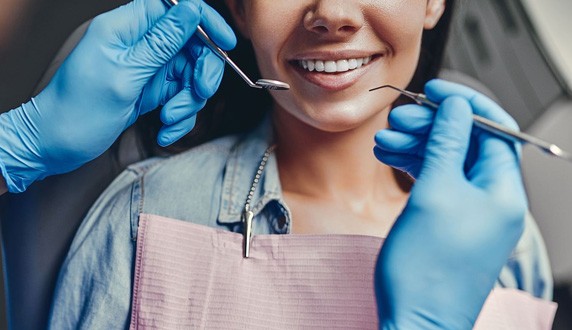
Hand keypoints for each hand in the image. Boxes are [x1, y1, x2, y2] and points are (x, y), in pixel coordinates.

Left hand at [0, 0, 235, 192]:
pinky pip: (180, 98)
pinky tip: (164, 131)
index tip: (225, 43)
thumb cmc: (77, 109)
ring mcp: (147, 68)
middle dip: (201, 72)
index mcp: (126, 28)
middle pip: (191, 45)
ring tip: (169, 119)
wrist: (57, 145)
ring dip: (188, 102)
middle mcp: (140, 44)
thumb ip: (161, 42)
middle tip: (199, 93)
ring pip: (190, 76)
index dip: (204, 20)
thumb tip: (191, 10)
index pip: (175, 7)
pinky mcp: (151, 91)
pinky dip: (179, 117)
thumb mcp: (124, 74)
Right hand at [373, 80, 526, 328]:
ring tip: (383, 141)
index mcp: (502, 191)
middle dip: (431, 126)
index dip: (464, 103)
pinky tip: (389, 159)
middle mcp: (492, 199)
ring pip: (446, 161)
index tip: (435, 90)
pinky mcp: (449, 221)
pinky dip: (414, 167)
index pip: (494, 129)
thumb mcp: (435, 194)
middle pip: (466, 143)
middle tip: (398, 119)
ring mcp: (470, 211)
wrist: (414, 321)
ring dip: (416, 146)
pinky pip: (436, 182)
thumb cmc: (427, 270)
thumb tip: (456, 108)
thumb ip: (446, 145)